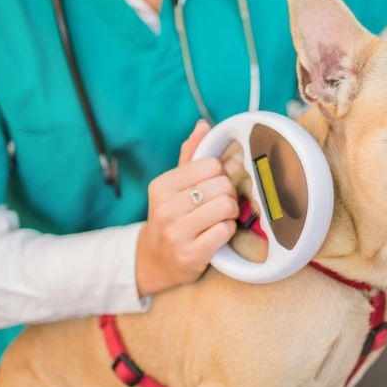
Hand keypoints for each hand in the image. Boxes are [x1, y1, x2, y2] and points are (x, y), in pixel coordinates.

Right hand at [135, 120, 238, 296]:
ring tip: (222, 219)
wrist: (155, 261)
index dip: (221, 175)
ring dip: (231, 214)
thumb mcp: (172, 187)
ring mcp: (176, 232)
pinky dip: (228, 232)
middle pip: (222, 185)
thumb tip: (203, 125)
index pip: (212, 164)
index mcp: (161, 186)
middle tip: (221, 205)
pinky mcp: (190, 254)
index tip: (214, 186)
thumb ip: (189, 156)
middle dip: (229, 195)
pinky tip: (217, 235)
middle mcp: (165, 208)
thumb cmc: (170, 218)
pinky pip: (226, 231)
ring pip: (226, 207)